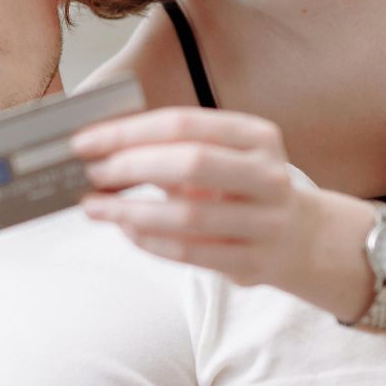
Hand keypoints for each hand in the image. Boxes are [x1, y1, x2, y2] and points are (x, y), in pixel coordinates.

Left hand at [73, 107, 317, 290]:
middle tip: (93, 173)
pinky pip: (191, 253)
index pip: (184, 124)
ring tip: (96, 207)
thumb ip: (172, 150)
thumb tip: (102, 149)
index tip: (85, 141)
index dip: (129, 131)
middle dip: (132, 166)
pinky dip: (151, 242)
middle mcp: (268, 175)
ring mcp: (266, 221)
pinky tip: (126, 231)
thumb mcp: (221, 158)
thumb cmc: (240, 189)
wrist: (299, 238)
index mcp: (257, 136)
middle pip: (191, 163)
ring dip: (131, 212)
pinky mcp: (254, 262)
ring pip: (188, 217)